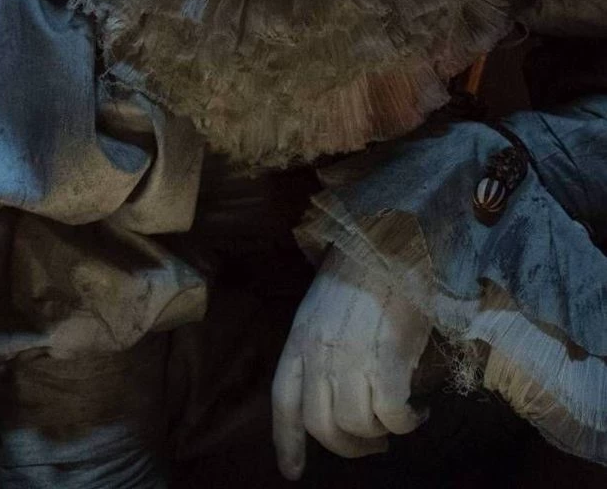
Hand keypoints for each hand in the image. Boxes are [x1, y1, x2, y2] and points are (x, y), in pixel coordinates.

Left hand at [272, 247, 430, 480]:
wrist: (394, 237)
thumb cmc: (366, 264)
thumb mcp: (327, 303)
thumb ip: (324, 341)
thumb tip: (339, 385)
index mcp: (300, 336)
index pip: (284, 401)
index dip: (287, 441)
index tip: (292, 472)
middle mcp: (318, 352)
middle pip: (321, 426)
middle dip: (347, 448)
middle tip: (372, 445)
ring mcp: (350, 357)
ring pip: (355, 426)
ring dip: (378, 436)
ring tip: (397, 424)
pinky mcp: (385, 359)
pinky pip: (390, 414)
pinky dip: (405, 422)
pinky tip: (418, 413)